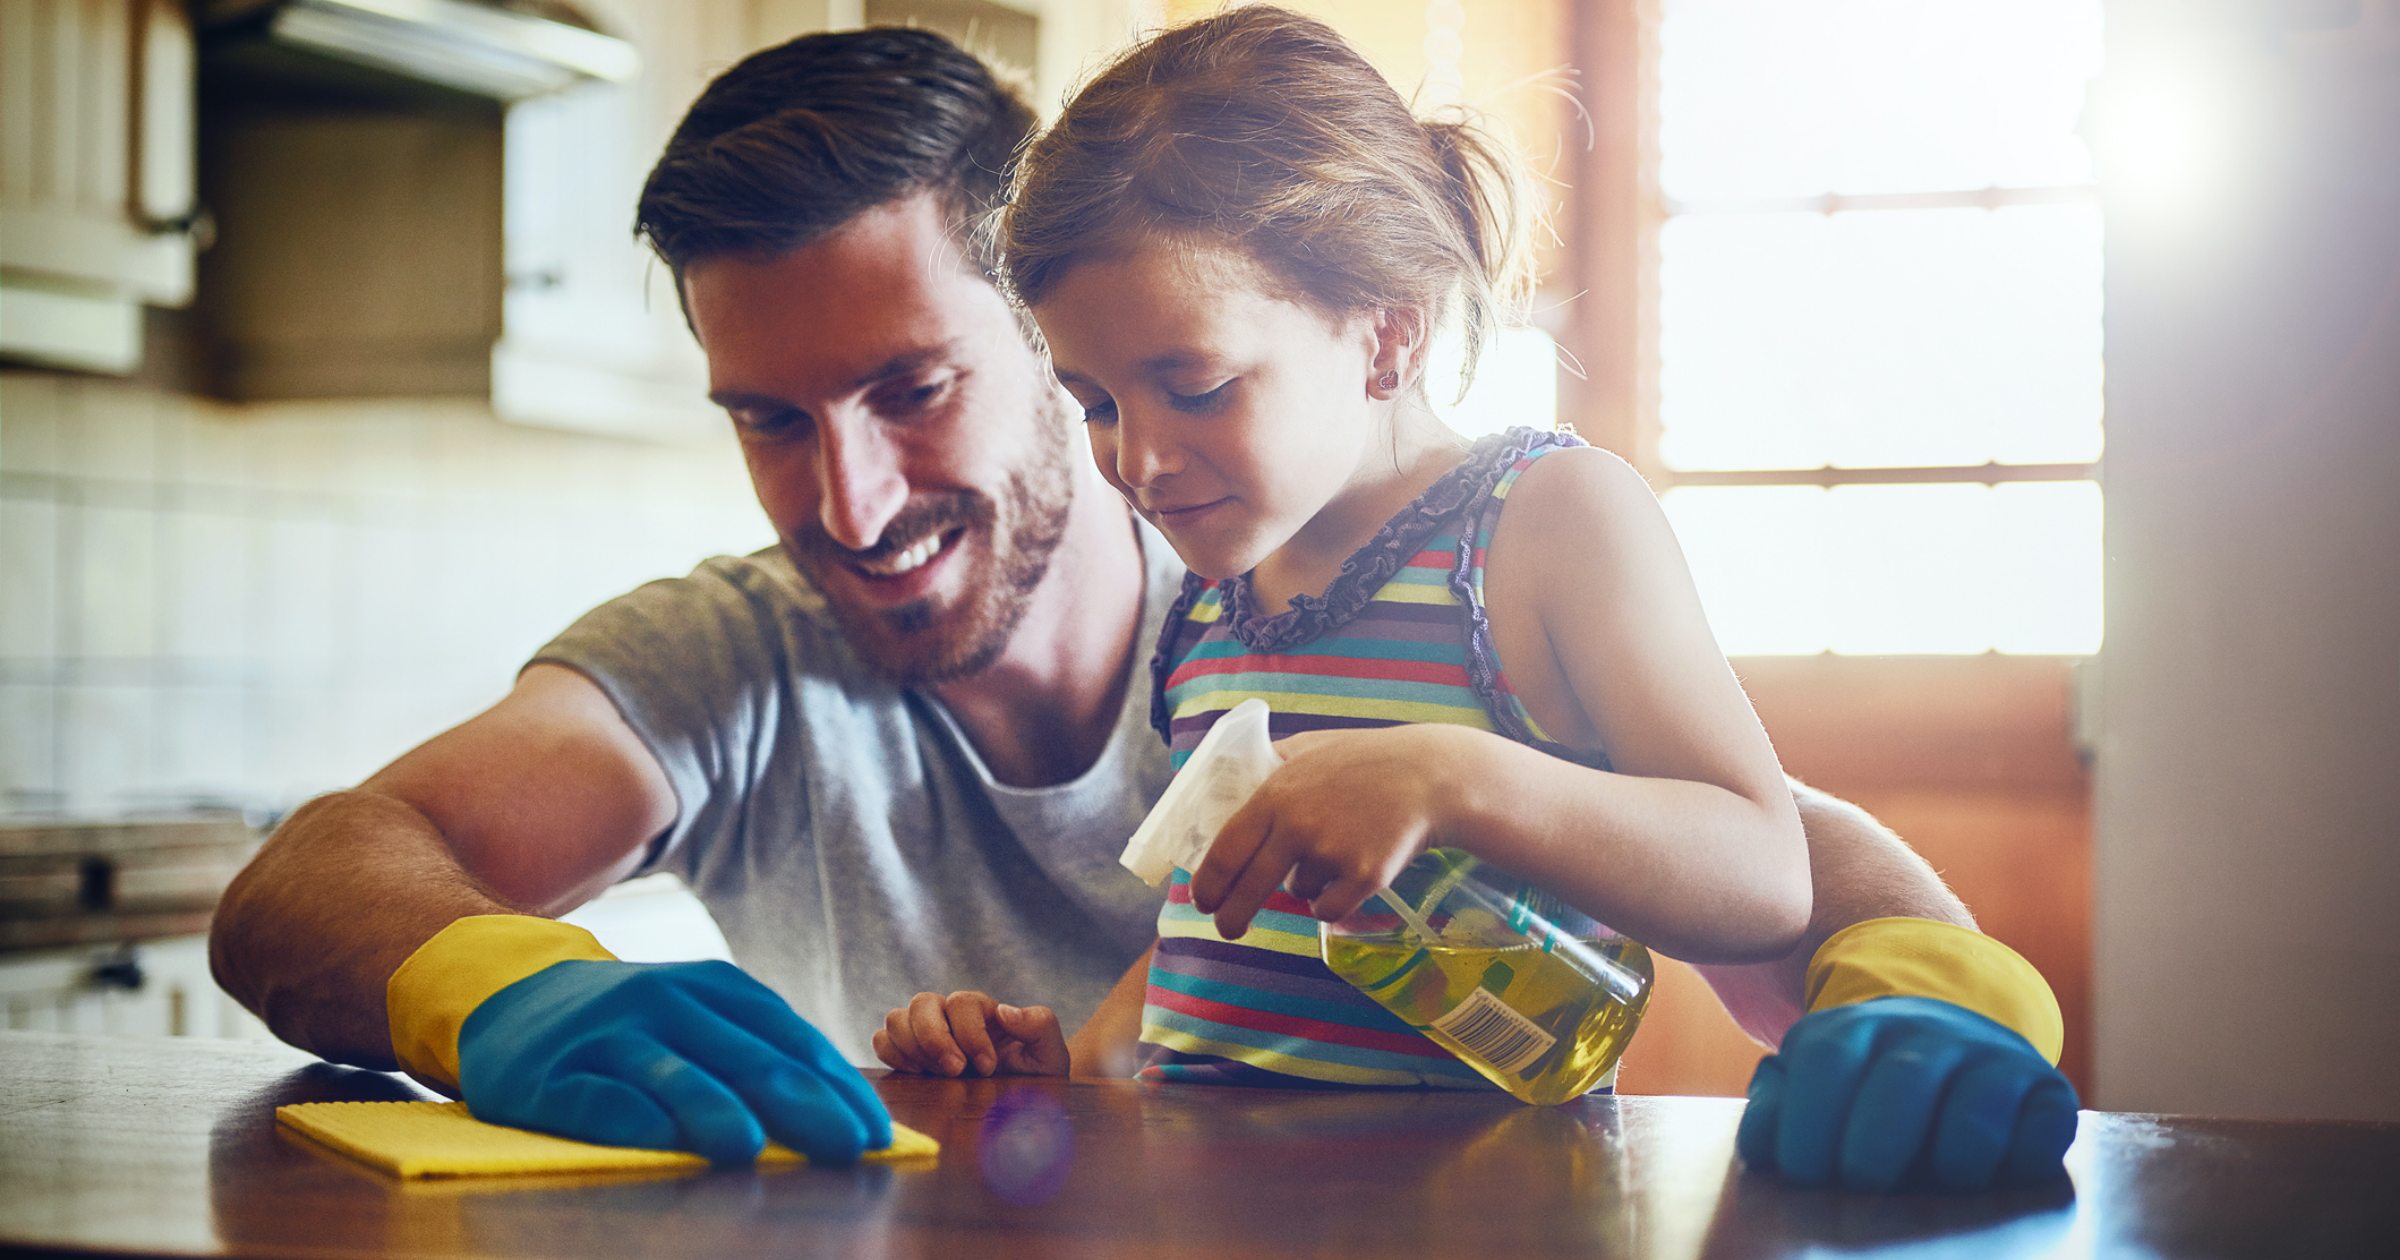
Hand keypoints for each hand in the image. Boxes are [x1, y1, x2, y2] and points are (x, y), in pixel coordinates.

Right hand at [456, 959, 890, 1165]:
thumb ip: (758, 1055)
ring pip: (672, 1072)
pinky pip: (595, 1097)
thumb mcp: (699, 1019)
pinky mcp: (551, 1075)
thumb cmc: (636, 1025)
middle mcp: (667, 1002)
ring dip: (712, 1108)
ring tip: (749, 1146)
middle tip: (847, 1146)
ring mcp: (609, 1035)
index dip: (838, 1085)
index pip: (790, 1036)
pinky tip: (659, 1140)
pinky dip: (628, 1117)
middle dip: (803, 1103)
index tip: (879, 1134)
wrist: (515, 998)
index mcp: (715, 988)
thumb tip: (843, 1116)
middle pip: (746, 1056)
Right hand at [874, 990, 1069, 1077]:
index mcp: (983, 1011)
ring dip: (911, 1046)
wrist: (1021, 1109)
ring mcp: (925, 1034)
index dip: (970, 1033)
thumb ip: (1040, 1025)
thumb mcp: (1050, 1053)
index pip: (962, 1002)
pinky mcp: (908, 1055)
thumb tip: (1005, 1011)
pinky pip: (882, 1040)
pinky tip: (918, 1075)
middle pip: (922, 1001)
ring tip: (935, 1074)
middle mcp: (949, 1016)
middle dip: (935, 1038)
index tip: (987, 1067)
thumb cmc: (1035, 1077)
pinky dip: (892, 1054)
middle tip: (956, 1071)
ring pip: (897, 1018)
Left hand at [1191, 726, 1465, 937]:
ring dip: (1306, 883)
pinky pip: (1329, 908)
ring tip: (1336, 849)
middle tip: (1228, 928)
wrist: (1429, 776)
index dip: (1208, 883)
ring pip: (1298, 892)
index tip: (1202, 901)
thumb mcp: (1307, 748)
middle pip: (1249, 888)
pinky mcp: (1363, 877)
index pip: (1225, 850)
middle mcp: (1297, 827)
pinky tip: (1352, 872)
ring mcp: (1331, 853)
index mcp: (1275, 796)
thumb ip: (1267, 766)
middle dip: (1233, 916)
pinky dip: (1334, 900)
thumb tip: (1226, 784)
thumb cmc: (1364, 759)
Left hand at [1737, 995, 2079, 1192]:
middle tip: (1861, 1186)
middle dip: (1874, 1148)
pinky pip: (2041, 1128)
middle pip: (1902, 1082)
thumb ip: (1779, 1108)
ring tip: (1933, 1185)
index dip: (1809, 1122)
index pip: (1827, 1061)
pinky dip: (2017, 1162)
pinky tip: (1990, 1177)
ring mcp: (1990, 1056)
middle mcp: (1927, 1032)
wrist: (1952, 1047)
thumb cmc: (1865, 1090)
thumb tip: (1763, 1145)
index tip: (1802, 1173)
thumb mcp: (1813, 1085)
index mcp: (1855, 1029)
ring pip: (1976, 1108)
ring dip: (1950, 1161)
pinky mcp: (2046, 1090)